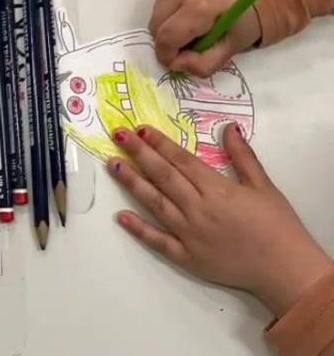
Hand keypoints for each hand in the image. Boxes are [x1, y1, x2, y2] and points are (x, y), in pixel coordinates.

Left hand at [110, 125, 332, 317]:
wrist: (286, 271)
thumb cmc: (277, 227)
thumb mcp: (264, 187)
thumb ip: (243, 157)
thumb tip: (229, 128)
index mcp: (217, 190)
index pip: (181, 161)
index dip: (159, 143)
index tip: (140, 128)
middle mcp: (198, 209)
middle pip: (163, 176)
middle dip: (139, 153)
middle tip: (118, 135)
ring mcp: (190, 234)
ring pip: (155, 203)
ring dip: (132, 183)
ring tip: (113, 164)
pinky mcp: (188, 258)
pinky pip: (159, 241)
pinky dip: (139, 229)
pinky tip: (121, 216)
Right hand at [149, 0, 258, 75]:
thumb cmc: (247, 16)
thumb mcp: (233, 46)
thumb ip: (204, 63)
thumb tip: (175, 65)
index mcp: (199, 7)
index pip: (167, 37)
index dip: (166, 56)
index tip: (177, 64)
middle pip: (155, 26)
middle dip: (167, 42)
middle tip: (188, 46)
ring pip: (155, 15)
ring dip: (167, 28)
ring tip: (192, 28)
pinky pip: (160, 3)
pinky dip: (170, 14)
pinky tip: (189, 14)